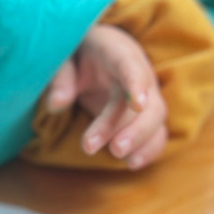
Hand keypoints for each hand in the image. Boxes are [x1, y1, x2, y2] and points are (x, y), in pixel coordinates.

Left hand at [46, 25, 167, 169]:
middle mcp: (139, 72)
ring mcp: (146, 93)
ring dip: (141, 141)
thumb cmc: (77, 52)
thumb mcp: (64, 57)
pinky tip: (131, 163)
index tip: (138, 105)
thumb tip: (56, 105)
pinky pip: (156, 132)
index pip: (131, 66)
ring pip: (156, 119)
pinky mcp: (145, 113)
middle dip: (133, 128)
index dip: (137, 84)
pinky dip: (149, 149)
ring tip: (121, 159)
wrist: (92, 50)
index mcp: (117, 51)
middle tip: (114, 149)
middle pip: (148, 102)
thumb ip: (61, 78)